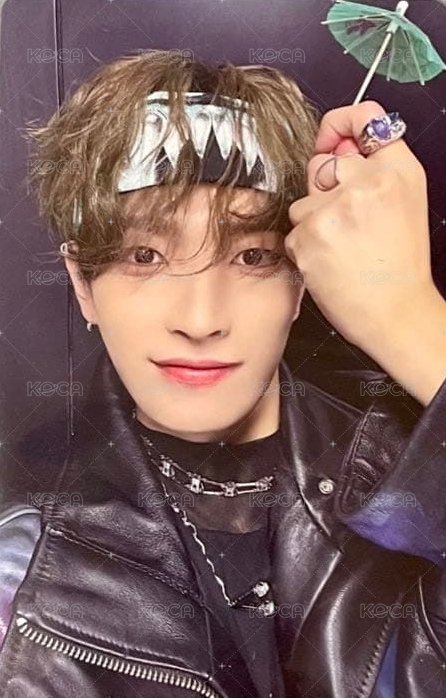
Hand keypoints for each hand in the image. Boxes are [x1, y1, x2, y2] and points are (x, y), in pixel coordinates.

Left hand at [285, 100, 435, 354]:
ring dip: (312, 224)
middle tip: (345, 223)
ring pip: (302, 202)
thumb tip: (335, 148)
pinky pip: (293, 231)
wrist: (396, 313)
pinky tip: (329, 262)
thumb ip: (375, 170)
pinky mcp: (310, 234)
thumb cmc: (399, 267)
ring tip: (341, 249)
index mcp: (398, 171)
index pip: (366, 118)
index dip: (340, 125)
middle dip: (323, 191)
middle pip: (321, 164)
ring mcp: (336, 208)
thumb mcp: (405, 205)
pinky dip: (304, 248)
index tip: (329, 140)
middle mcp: (368, 182)